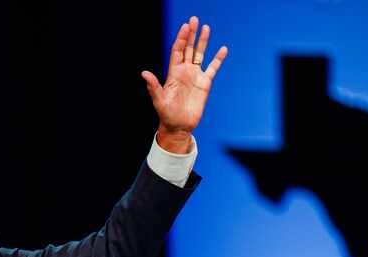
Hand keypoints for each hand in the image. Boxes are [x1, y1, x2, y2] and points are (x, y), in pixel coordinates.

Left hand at [141, 16, 227, 152]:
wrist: (179, 126)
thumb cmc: (166, 114)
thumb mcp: (158, 100)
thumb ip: (153, 86)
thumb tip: (144, 73)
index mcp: (173, 73)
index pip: (177, 51)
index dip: (181, 38)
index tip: (185, 26)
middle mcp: (184, 72)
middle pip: (188, 48)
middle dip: (191, 34)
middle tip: (194, 19)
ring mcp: (195, 76)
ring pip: (200, 55)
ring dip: (203, 42)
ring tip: (206, 28)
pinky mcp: (205, 84)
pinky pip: (213, 68)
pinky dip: (218, 59)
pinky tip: (223, 49)